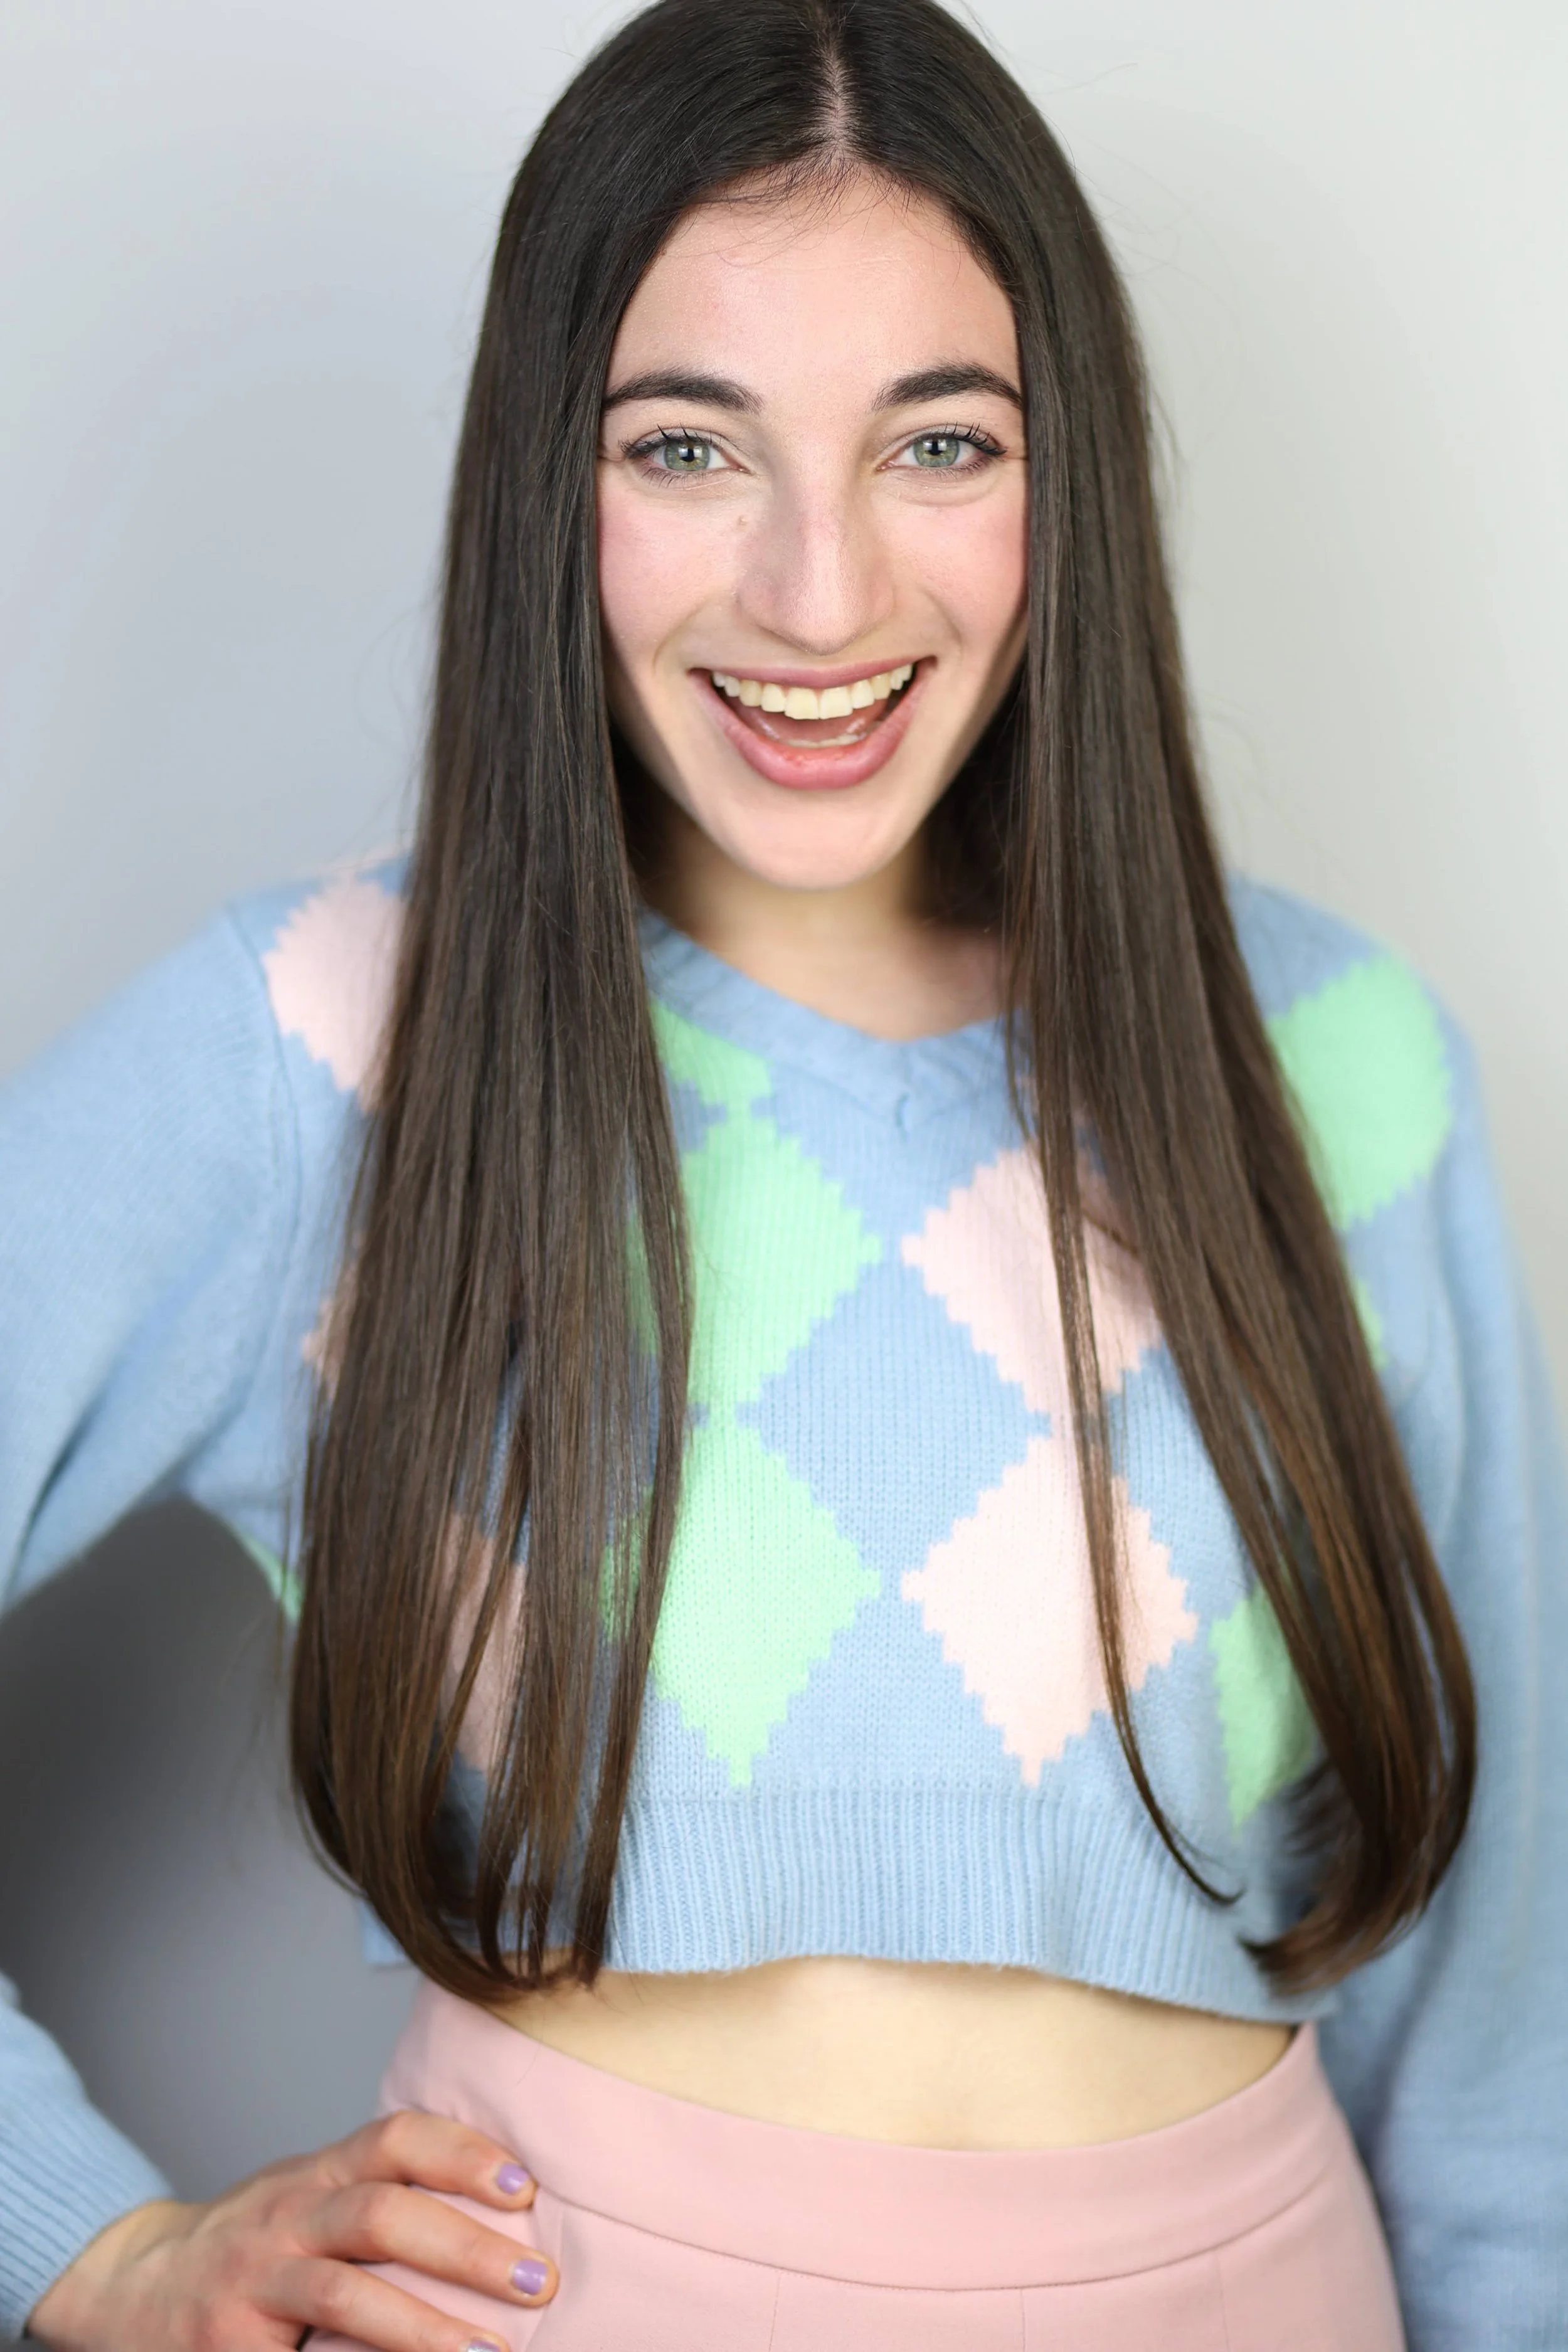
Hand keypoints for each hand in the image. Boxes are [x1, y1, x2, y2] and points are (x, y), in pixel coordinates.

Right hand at [26, 2108, 558, 2349]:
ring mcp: (254, 2283)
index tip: (527, 2188)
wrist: (129, 2287)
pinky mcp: (231, 2345)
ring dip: (423, 2330)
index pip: (395, 2139)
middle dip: (466, 2249)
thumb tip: (507, 2207)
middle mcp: (286, 2218)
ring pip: (346, 2298)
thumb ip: (377, 2193)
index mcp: (316, 2175)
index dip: (463, 2155)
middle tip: (538, 2282)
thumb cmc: (252, 2244)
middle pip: (382, 2217)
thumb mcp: (308, 2197)